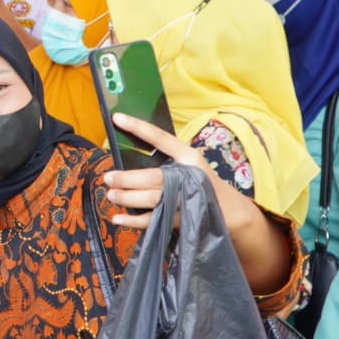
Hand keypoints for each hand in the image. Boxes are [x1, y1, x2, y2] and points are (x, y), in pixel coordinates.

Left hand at [102, 113, 205, 228]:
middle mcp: (188, 177)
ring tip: (111, 194)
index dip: (139, 127)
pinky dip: (133, 221)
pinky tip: (117, 217)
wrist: (230, 210)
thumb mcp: (190, 164)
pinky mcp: (181, 220)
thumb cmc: (203, 181)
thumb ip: (168, 158)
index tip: (118, 118)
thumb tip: (129, 157)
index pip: (161, 138)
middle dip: (127, 178)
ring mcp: (185, 200)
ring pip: (151, 199)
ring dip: (127, 198)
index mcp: (189, 156)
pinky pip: (153, 221)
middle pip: (153, 178)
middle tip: (108, 177)